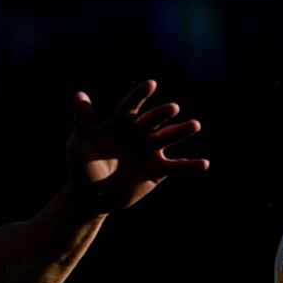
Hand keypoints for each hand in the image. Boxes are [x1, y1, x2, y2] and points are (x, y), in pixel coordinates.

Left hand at [66, 80, 208, 214]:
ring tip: (194, 125)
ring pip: (168, 137)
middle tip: (172, 109)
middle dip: (161, 114)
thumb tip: (79, 95)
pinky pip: (177, 166)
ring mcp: (150, 150)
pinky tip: (204, 164)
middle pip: (153, 120)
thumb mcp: (78, 144)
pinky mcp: (158, 169)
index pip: (131, 106)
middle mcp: (138, 133)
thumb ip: (83, 121)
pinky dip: (190, 166)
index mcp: (120, 124)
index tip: (151, 85)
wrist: (91, 197)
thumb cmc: (82, 168)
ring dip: (181, 131)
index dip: (140, 95)